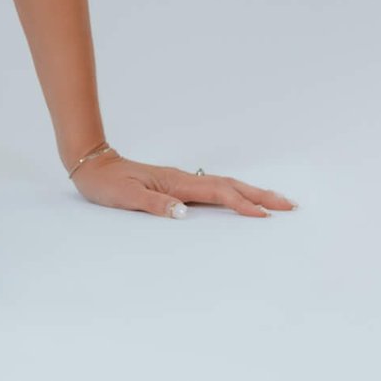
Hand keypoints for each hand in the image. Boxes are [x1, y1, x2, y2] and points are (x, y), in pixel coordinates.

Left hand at [70, 150, 297, 218]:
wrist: (92, 164)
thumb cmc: (106, 183)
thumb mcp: (124, 197)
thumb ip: (153, 205)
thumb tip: (183, 213)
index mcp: (175, 182)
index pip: (217, 193)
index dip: (241, 204)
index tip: (264, 215)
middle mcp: (183, 179)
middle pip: (229, 186)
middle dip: (260, 195)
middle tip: (289, 205)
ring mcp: (181, 180)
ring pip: (223, 185)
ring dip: (251, 193)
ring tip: (275, 201)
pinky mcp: (176, 184)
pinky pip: (212, 188)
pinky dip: (232, 193)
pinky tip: (239, 199)